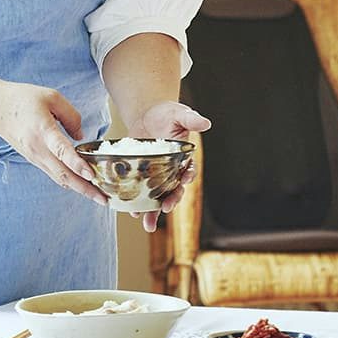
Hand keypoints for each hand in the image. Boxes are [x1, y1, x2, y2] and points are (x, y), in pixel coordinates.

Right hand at [0, 80, 108, 205]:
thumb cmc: (24, 99)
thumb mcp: (51, 96)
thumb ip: (71, 115)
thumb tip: (81, 137)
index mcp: (42, 129)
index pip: (61, 150)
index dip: (77, 163)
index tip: (92, 175)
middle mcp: (38, 148)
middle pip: (63, 173)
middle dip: (86, 188)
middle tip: (105, 199)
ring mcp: (35, 157)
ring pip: (60, 178)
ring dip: (80, 189)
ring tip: (100, 197)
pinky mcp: (35, 160)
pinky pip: (55, 174)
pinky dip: (71, 182)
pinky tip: (84, 186)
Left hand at [128, 101, 211, 232]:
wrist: (146, 115)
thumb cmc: (166, 114)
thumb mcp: (178, 114)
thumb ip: (190, 119)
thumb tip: (205, 123)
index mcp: (184, 158)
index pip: (189, 169)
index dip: (188, 176)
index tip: (185, 180)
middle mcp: (172, 170)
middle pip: (174, 189)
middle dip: (171, 200)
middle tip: (166, 208)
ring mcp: (157, 175)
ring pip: (158, 197)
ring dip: (153, 212)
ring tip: (147, 224)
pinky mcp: (142, 175)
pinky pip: (141, 192)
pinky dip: (137, 203)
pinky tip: (132, 212)